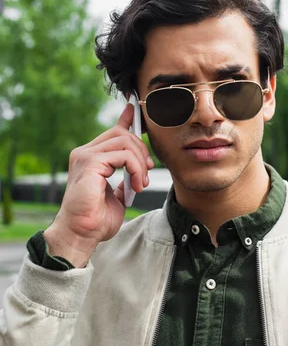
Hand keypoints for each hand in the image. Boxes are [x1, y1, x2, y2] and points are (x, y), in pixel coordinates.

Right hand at [44, 103, 153, 264]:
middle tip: (147, 174)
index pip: (112, 131)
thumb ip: (124, 179)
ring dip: (141, 163)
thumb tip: (137, 171)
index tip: (136, 111)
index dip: (127, 120)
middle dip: (142, 151)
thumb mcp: (116, 195)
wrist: (81, 234)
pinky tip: (135, 185)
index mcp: (90, 158)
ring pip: (126, 142)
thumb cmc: (96, 220)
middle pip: (122, 134)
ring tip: (141, 184)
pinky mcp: (90, 162)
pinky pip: (124, 155)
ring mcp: (86, 156)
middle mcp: (85, 153)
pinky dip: (136, 169)